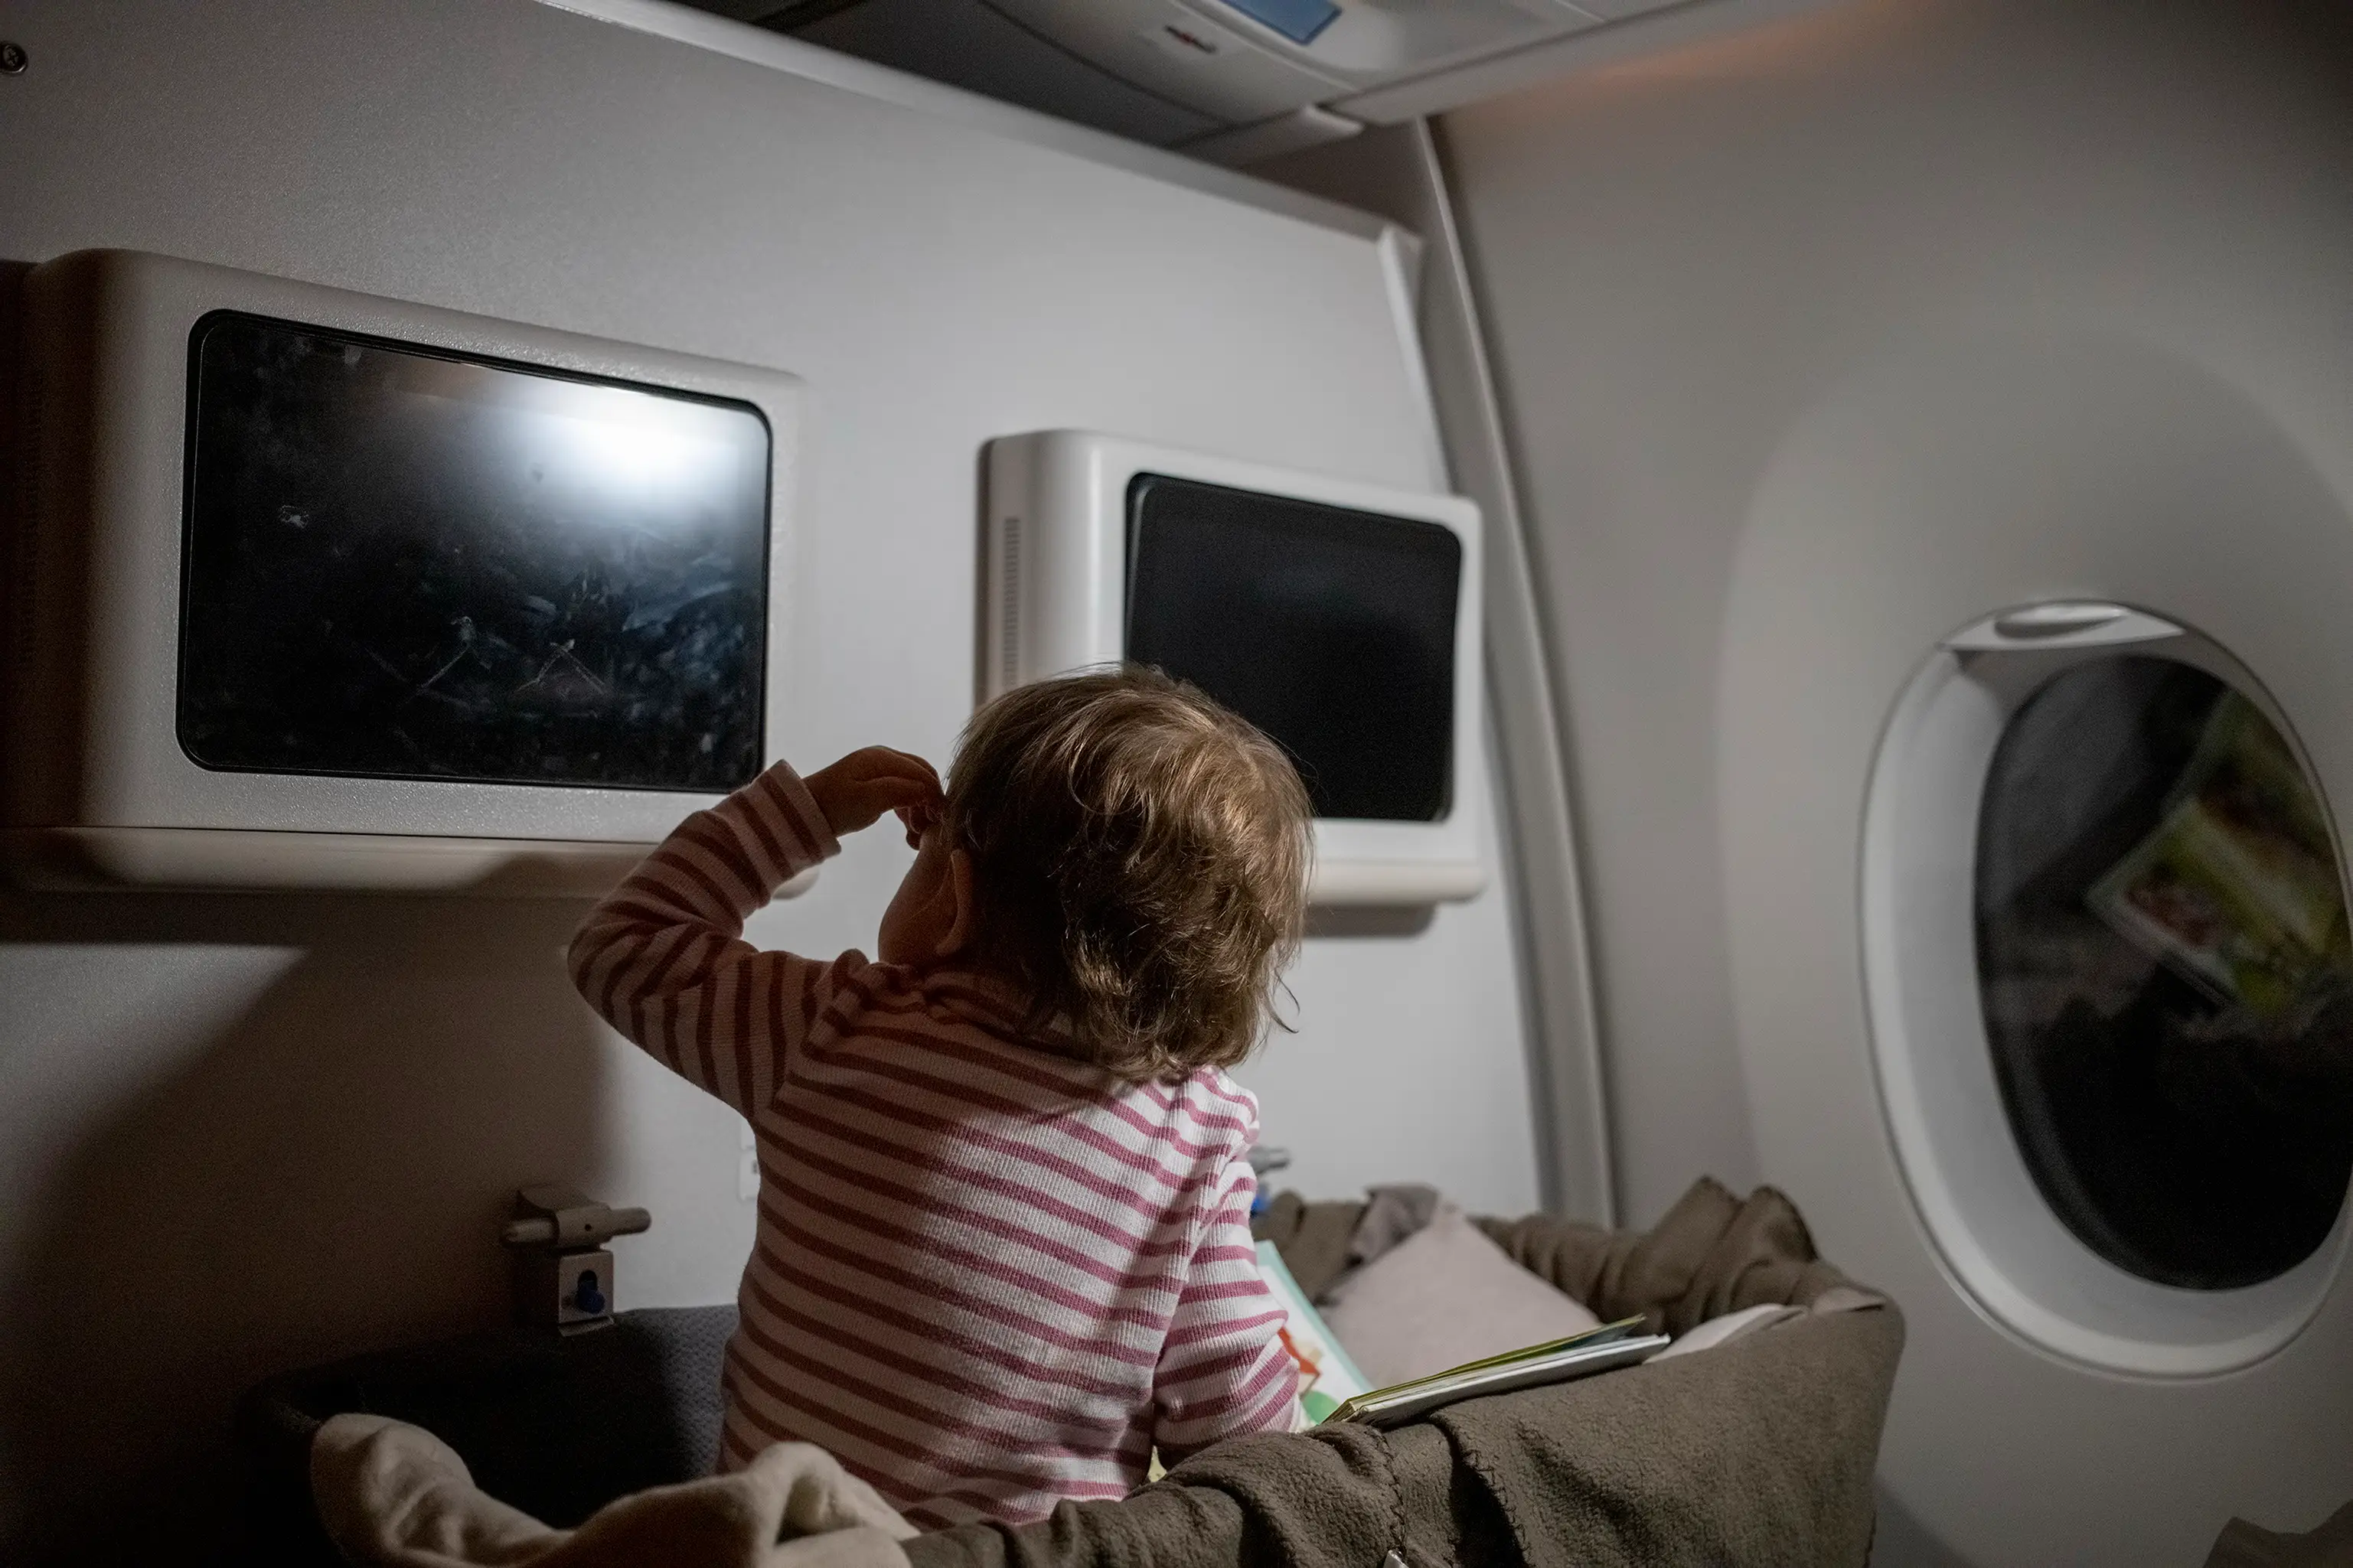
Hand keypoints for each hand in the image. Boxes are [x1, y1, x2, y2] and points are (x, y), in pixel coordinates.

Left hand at [804, 748, 941, 839]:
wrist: (805, 813)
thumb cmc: (834, 806)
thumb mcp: (868, 800)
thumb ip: (900, 792)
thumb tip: (929, 792)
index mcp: (882, 758)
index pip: (921, 771)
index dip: (935, 793)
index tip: (943, 817)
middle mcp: (883, 758)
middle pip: (921, 774)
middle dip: (931, 798)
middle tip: (932, 825)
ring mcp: (879, 770)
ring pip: (913, 784)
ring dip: (921, 805)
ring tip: (918, 830)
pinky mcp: (874, 784)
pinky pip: (901, 791)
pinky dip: (909, 807)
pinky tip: (910, 826)